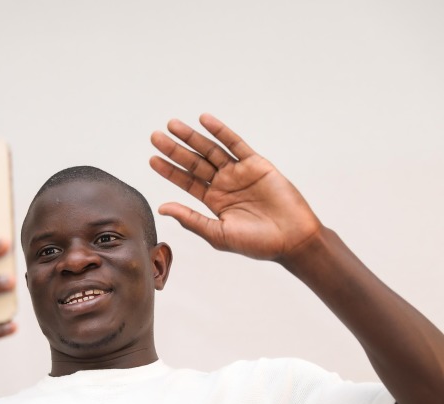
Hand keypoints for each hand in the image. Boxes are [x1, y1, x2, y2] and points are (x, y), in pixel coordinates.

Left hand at [150, 113, 320, 260]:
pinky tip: (205, 120)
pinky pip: (235, 144)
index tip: (152, 159)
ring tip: (172, 125)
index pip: (186, 182)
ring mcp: (239, 172)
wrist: (292, 238)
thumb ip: (191, 219)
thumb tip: (162, 207)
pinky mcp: (256, 164)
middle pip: (194, 163)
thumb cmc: (256, 243)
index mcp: (214, 201)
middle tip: (154, 136)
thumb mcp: (217, 233)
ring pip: (211, 150)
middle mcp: (224, 184)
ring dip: (192, 137)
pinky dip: (220, 131)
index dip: (169, 170)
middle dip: (174, 149)